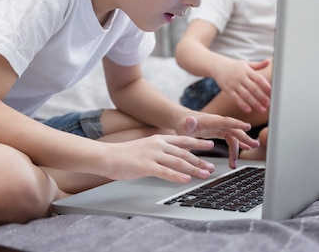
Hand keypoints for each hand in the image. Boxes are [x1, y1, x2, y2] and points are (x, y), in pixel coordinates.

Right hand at [100, 134, 217, 182]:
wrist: (106, 156)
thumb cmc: (124, 155)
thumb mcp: (144, 147)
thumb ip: (158, 151)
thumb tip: (171, 158)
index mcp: (158, 139)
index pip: (183, 140)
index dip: (198, 143)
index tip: (211, 144)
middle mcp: (157, 145)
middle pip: (184, 153)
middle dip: (200, 161)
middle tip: (212, 167)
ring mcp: (152, 155)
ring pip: (178, 163)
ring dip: (194, 169)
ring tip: (205, 175)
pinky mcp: (145, 166)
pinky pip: (164, 172)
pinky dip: (176, 176)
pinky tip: (186, 180)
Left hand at [175, 114, 259, 168]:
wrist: (181, 120)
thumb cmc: (182, 123)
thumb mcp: (184, 125)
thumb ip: (188, 124)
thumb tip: (190, 120)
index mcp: (210, 121)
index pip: (226, 121)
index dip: (237, 123)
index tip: (248, 126)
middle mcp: (217, 122)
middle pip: (234, 129)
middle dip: (244, 137)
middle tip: (254, 145)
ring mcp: (219, 127)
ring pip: (233, 136)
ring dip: (240, 145)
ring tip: (246, 154)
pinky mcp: (218, 131)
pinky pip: (231, 138)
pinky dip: (237, 145)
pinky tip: (244, 149)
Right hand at [213, 58, 271, 113]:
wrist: (217, 66)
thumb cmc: (234, 66)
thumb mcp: (246, 63)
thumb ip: (258, 64)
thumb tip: (269, 61)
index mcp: (247, 70)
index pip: (258, 78)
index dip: (265, 86)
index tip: (272, 92)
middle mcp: (240, 77)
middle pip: (253, 88)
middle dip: (262, 97)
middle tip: (268, 104)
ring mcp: (233, 84)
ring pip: (245, 95)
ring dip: (254, 103)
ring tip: (262, 109)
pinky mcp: (227, 89)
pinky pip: (235, 98)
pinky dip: (242, 105)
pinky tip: (248, 110)